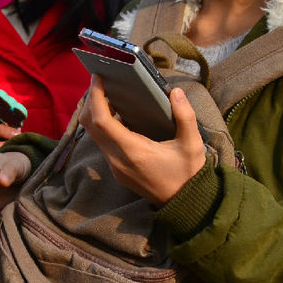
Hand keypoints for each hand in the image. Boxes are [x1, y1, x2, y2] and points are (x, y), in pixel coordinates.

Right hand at [0, 114, 21, 154]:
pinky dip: (1, 142)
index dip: (18, 140)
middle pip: (8, 150)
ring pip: (3, 150)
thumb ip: (1, 129)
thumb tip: (19, 133)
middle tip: (16, 130)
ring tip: (9, 131)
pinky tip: (0, 135)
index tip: (21, 131)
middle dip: (13, 141)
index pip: (10, 148)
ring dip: (7, 141)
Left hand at [79, 77, 205, 205]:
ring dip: (94, 113)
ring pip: (93, 135)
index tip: (97, 78)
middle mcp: (117, 159)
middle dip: (91, 100)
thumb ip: (185, 116)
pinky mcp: (117, 170)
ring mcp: (114, 166)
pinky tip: (116, 114)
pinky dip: (101, 125)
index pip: (102, 120)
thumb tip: (176, 92)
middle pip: (90, 125)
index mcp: (133, 151)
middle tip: (99, 81)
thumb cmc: (188, 174)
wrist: (184, 205)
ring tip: (106, 93)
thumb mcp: (192, 145)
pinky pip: (101, 143)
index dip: (96, 97)